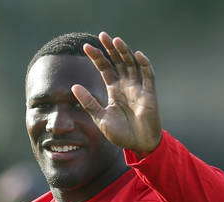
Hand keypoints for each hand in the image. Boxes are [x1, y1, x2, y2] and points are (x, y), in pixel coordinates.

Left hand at [72, 31, 161, 154]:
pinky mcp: (150, 93)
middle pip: (118, 62)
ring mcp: (138, 88)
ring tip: (116, 40)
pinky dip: (144, 64)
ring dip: (125, 52)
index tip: (86, 47)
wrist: (138, 145)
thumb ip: (89, 102)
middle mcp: (126, 85)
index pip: (105, 68)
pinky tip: (137, 54)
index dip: (97, 57)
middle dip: (110, 49)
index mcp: (114, 90)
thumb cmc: (121, 133)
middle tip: (102, 35)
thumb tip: (74, 86)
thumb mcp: (100, 118)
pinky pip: (148, 75)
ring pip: (132, 64)